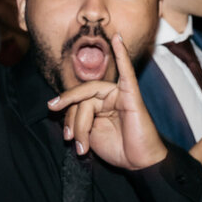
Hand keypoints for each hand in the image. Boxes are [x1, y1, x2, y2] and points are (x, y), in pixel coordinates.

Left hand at [47, 34, 166, 169]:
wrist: (139, 163)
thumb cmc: (118, 148)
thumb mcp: (90, 135)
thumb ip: (79, 118)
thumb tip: (62, 110)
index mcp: (100, 103)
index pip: (78, 100)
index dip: (67, 115)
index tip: (65, 135)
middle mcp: (109, 95)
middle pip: (81, 98)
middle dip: (72, 119)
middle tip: (68, 137)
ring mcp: (120, 93)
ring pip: (89, 98)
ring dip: (82, 123)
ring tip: (82, 145)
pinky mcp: (131, 94)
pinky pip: (126, 71)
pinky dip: (121, 53)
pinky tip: (117, 38)